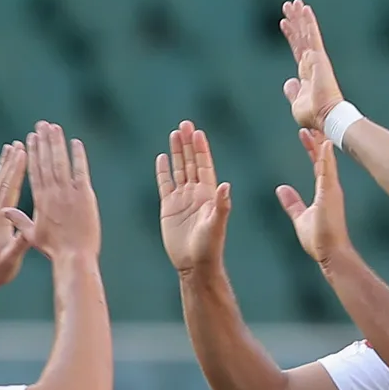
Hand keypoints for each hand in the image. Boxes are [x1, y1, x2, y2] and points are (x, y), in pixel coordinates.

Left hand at [0, 140, 29, 287]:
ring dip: (3, 167)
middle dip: (9, 162)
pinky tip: (1, 175)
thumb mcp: (12, 259)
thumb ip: (20, 244)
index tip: (23, 152)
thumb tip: (30, 232)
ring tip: (8, 152)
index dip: (16, 170)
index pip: (10, 189)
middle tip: (17, 144)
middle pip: (1, 181)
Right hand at [20, 122, 100, 263]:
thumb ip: (20, 220)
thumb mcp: (32, 236)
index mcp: (40, 200)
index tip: (30, 138)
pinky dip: (78, 156)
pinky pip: (80, 171)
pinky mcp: (84, 196)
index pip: (34, 171)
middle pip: (46, 161)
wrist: (74, 257)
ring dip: (57, 143)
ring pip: (61, 162)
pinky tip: (75, 143)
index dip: (32, 153)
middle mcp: (52, 192)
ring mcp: (69, 192)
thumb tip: (4, 211)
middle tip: (41, 124)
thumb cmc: (54, 250)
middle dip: (43, 141)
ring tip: (54, 127)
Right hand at [157, 120, 230, 272]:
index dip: (201, 149)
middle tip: (184, 124)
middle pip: (190, 162)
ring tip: (174, 133)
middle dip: (187, 144)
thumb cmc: (209, 247)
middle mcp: (195, 193)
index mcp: (208, 194)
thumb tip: (226, 185)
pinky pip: (164, 185)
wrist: (194, 265)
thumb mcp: (217, 225)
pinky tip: (162, 157)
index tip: (197, 132)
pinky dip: (163, 171)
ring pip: (178, 170)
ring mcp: (182, 200)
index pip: (204, 165)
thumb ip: (222, 205)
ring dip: (176, 152)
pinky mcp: (168, 208)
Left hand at [275, 129, 352, 265]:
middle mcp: (330, 188)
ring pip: (326, 161)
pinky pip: (328, 172)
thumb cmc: (319, 240)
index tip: (305, 133)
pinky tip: (324, 143)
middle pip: (323, 158)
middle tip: (312, 120)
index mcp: (325, 191)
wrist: (331, 254)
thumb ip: (292, 203)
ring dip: (321, 143)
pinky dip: (326, 157)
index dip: (311, 148)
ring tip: (316, 125)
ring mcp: (332, 190)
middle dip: (317, 139)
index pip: (317, 165)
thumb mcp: (300, 217)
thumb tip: (281, 189)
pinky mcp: (330, 195)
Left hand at [280, 0, 343, 131]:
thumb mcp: (297, 104)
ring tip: (292, 2)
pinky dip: (309, 22)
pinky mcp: (319, 57)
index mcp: (306, 73)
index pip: (297, 49)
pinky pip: (312, 35)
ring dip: (299, 17)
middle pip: (301, 37)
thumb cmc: (313, 115)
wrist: (326, 116)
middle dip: (294, 21)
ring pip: (306, 32)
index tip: (284, 23)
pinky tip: (305, 8)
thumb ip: (293, 92)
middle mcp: (312, 63)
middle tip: (288, 5)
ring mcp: (316, 58)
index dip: (291, 35)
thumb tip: (289, 82)